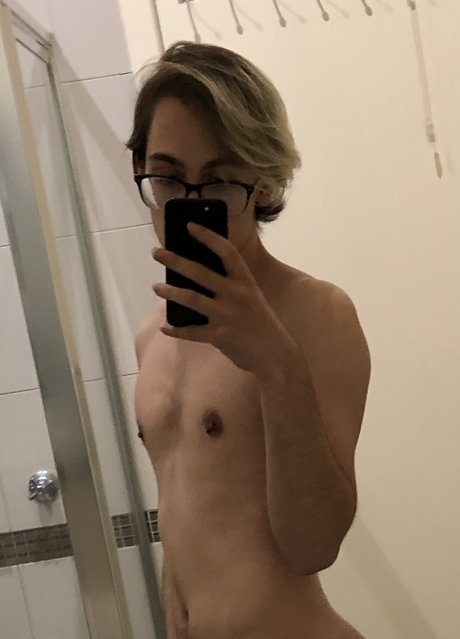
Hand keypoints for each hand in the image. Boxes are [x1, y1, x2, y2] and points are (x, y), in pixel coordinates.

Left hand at [152, 222, 290, 373]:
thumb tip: (198, 276)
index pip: (227, 252)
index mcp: (246, 282)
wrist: (275, 356)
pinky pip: (191, 332)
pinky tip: (165, 327)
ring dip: (170, 292)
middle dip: (176, 261)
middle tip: (156, 253)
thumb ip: (231, 286)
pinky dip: (176, 330)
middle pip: (201, 272)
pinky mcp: (219, 336)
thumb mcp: (252, 298)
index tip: (190, 226)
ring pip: (191, 299)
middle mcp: (236, 295)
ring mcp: (227, 316)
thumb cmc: (261, 324)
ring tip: (156, 287)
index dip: (208, 237)